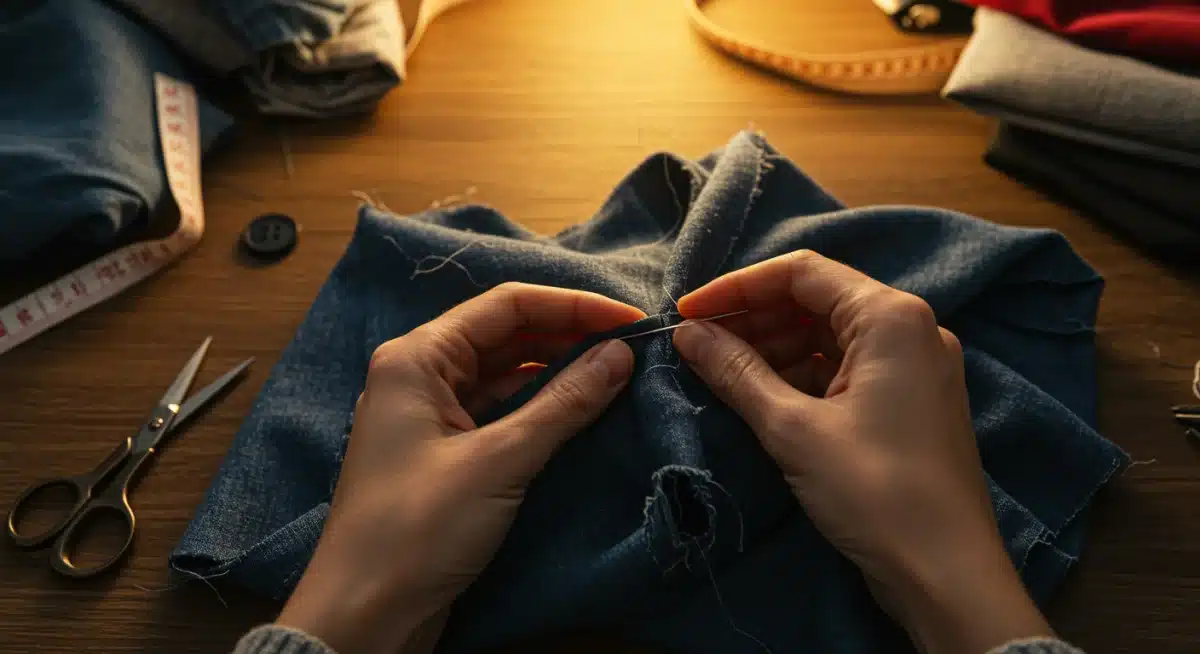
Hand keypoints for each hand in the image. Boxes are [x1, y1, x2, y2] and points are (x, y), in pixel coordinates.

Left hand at [277, 283, 642, 653]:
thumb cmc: (416, 530)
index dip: (572, 306)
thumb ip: (562, 404)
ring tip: (617, 376)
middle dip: (568, 336)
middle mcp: (420, 376)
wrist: (363, 617)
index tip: (629, 320)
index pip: (506, 306)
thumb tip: (619, 355)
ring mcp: (430, 416)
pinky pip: (499, 413)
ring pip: (505, 375)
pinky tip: (581, 411)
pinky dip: (540, 409)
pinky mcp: (444, 455)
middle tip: (631, 349)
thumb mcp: (498, 462)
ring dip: (557, 372)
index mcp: (417, 359)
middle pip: (506, 336)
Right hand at [671, 251, 1052, 653]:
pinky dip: (801, 377)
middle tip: (698, 346)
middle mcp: (910, 328)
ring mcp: (914, 367)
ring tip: (722, 374)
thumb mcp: (793, 429)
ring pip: (828, 337)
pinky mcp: (909, 402)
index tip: (687, 311)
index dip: (737, 287)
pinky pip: (845, 369)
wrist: (947, 574)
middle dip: (753, 319)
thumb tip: (687, 334)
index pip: (801, 273)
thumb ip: (736, 372)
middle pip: (816, 300)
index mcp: (890, 317)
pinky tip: (762, 398)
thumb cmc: (875, 491)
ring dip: (773, 349)